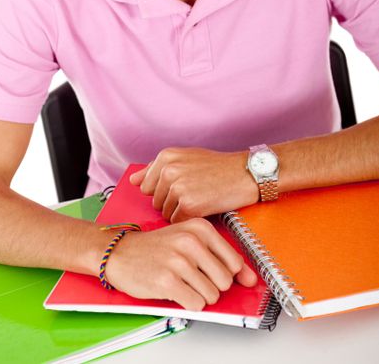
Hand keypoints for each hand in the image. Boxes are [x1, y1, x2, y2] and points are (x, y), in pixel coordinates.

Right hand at [105, 217, 256, 310]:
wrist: (120, 252)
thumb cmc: (156, 247)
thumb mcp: (188, 240)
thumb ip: (221, 257)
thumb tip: (251, 279)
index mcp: (200, 228)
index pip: (235, 262)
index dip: (229, 275)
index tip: (216, 274)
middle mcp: (191, 242)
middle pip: (225, 281)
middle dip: (211, 285)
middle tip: (192, 277)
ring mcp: (179, 261)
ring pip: (212, 295)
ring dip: (198, 295)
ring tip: (181, 282)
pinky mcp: (167, 281)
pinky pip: (195, 304)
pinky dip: (187, 303)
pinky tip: (174, 289)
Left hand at [130, 147, 258, 221]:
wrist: (245, 174)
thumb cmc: (217, 167)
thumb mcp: (185, 158)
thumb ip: (156, 169)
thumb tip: (133, 181)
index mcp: (165, 156)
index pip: (147, 186)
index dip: (163, 191)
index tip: (180, 189)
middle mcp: (168, 170)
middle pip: (155, 201)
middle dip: (171, 202)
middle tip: (194, 192)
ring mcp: (178, 188)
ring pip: (165, 213)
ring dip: (180, 212)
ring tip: (200, 198)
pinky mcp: (188, 205)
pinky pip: (177, 221)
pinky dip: (189, 219)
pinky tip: (203, 207)